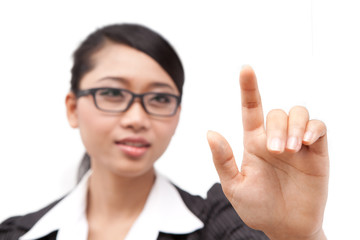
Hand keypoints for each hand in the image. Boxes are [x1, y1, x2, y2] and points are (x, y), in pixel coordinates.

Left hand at [207, 66, 328, 239]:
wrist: (285, 227)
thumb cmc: (258, 207)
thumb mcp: (234, 186)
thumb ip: (223, 160)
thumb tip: (210, 133)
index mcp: (253, 143)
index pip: (250, 109)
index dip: (248, 88)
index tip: (245, 68)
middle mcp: (274, 139)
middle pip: (276, 113)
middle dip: (277, 127)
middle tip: (276, 151)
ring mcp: (297, 144)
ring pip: (298, 113)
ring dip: (294, 126)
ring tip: (291, 148)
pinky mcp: (317, 152)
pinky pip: (320, 127)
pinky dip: (314, 128)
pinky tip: (307, 142)